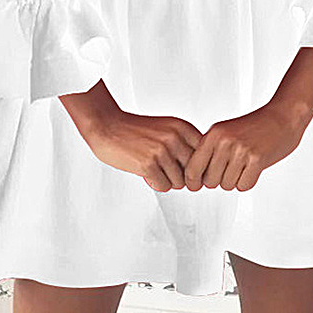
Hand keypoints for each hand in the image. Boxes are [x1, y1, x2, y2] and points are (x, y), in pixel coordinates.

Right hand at [85, 110, 204, 191]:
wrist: (108, 125)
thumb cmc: (136, 130)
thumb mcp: (167, 128)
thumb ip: (185, 144)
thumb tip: (203, 172)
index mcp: (182, 127)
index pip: (205, 156)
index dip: (197, 167)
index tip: (187, 170)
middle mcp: (174, 138)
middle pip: (195, 172)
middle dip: (184, 178)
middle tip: (170, 173)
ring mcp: (162, 151)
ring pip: (180, 182)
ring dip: (168, 181)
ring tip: (156, 170)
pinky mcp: (148, 164)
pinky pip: (164, 186)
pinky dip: (156, 184)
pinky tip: (147, 173)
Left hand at [183, 103, 308, 191]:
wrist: (282, 117)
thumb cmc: (254, 126)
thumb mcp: (225, 131)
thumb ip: (209, 149)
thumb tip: (195, 178)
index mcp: (213, 134)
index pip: (192, 168)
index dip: (193, 181)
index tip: (195, 186)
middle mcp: (225, 142)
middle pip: (210, 181)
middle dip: (219, 179)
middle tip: (231, 168)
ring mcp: (240, 151)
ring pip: (227, 185)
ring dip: (235, 180)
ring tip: (244, 164)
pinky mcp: (257, 160)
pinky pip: (244, 186)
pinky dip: (248, 180)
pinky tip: (253, 167)